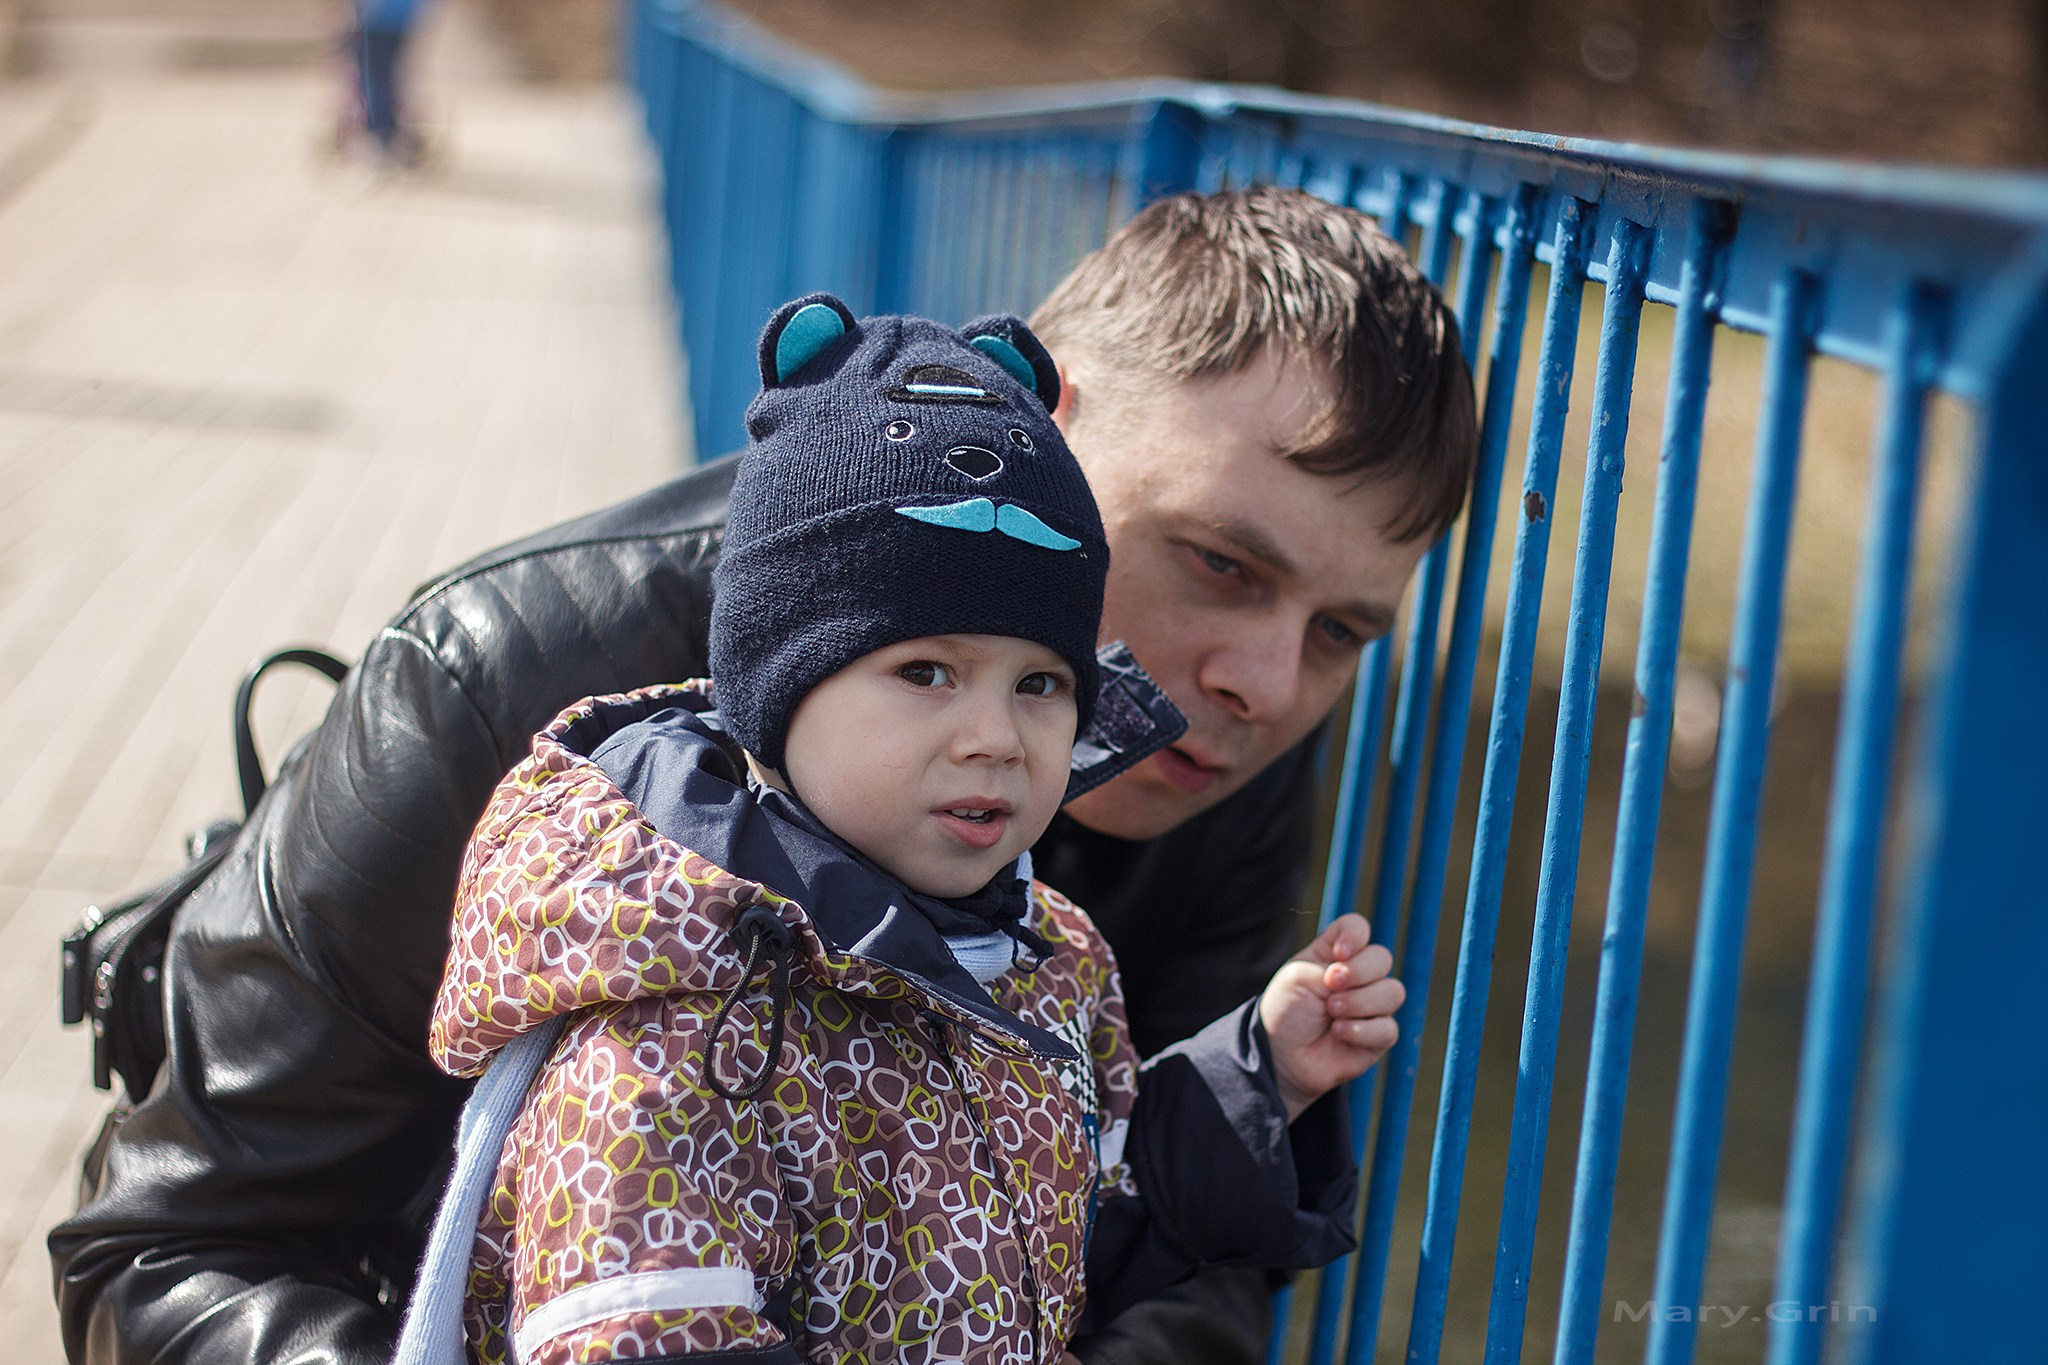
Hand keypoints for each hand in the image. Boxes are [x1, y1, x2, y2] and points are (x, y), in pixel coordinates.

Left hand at [1258, 913, 1403, 1121]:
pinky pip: (1388, 1027)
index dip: (1355, 936)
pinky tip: (1339, 1033)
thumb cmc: (1287, 1012)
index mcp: (1335, 954)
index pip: (1359, 928)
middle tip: (1331, 985)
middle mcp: (1358, 976)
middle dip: (1358, 971)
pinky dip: (1361, 1030)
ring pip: (1392, 992)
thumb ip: (1332, 965)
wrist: (1282, 1056)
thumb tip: (1371, 979)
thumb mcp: (1298, 977)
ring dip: (1358, 1002)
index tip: (1338, 953)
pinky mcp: (1379, 1036)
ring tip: (1331, 1012)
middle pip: (1382, 957)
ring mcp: (1371, 1005)